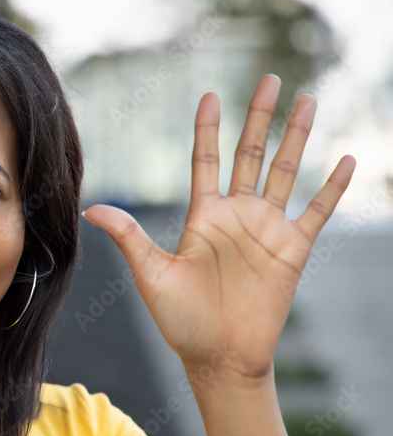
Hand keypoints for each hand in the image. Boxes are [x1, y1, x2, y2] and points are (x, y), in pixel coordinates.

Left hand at [82, 74, 355, 382]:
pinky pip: (317, 213)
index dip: (209, 128)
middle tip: (270, 78)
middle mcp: (237, 216)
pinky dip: (332, 188)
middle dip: (260, 116)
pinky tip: (346, 160)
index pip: (207, 160)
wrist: (218, 358)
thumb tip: (89, 208)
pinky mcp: (293, 251)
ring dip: (298, 137)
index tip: (212, 94)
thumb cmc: (180, 320)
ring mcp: (267, 231)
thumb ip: (128, 236)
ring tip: (309, 100)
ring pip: (286, 172)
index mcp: (202, 217)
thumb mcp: (150, 274)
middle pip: (251, 154)